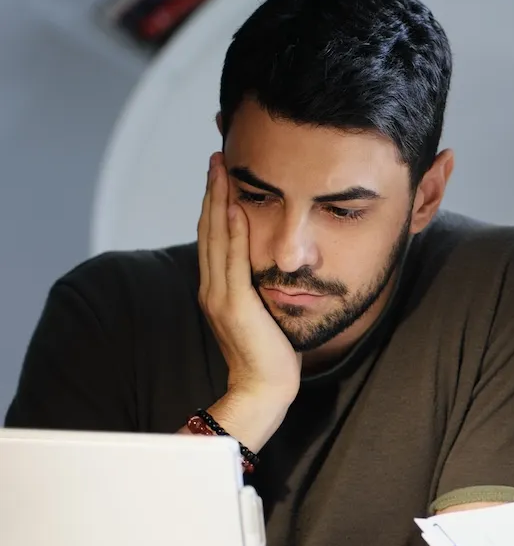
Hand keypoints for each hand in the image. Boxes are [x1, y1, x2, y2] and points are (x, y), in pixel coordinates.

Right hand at [197, 153, 299, 445]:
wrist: (265, 388)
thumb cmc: (271, 354)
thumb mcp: (263, 311)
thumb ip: (258, 287)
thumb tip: (272, 265)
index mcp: (217, 288)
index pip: (214, 236)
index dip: (215, 203)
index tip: (221, 174)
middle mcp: (212, 288)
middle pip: (209, 229)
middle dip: (212, 192)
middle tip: (216, 157)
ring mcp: (219, 296)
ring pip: (216, 238)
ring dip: (218, 201)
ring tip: (221, 169)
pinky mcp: (234, 305)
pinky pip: (232, 261)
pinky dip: (233, 232)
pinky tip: (236, 207)